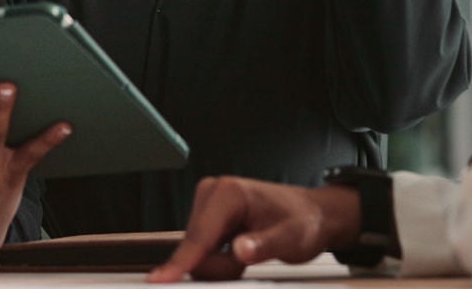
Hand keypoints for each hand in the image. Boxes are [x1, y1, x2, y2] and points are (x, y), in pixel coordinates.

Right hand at [146, 177, 359, 282]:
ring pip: (197, 251)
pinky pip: (202, 249)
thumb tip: (239, 250)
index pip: (200, 236)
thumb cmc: (303, 221)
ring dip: (221, 263)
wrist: (311, 215)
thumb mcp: (291, 238)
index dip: (182, 262)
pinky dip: (219, 259)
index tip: (159, 279)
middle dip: (220, 264)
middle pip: (195, 247)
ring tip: (249, 252)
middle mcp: (212, 192)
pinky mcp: (207, 216)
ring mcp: (207, 203)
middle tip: (250, 257)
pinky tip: (239, 251)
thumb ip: (264, 246)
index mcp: (228, 193)